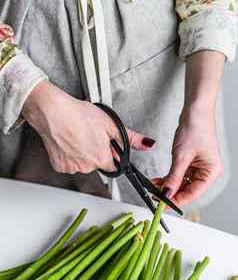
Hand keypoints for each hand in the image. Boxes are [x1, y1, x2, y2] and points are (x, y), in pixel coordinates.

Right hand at [22, 81, 154, 173]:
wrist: (51, 112)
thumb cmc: (78, 115)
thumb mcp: (110, 123)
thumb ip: (130, 138)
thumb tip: (146, 144)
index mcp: (101, 158)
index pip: (114, 165)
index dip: (111, 154)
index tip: (105, 145)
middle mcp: (87, 167)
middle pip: (97, 164)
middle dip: (96, 152)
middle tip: (89, 135)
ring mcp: (72, 168)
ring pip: (82, 164)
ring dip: (82, 154)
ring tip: (77, 136)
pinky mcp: (59, 166)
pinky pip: (69, 163)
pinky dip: (69, 155)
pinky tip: (68, 142)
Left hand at [153, 107, 223, 206]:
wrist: (195, 111)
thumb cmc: (196, 128)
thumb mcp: (181, 157)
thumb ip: (173, 178)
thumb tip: (167, 193)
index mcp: (211, 172)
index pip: (193, 193)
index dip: (178, 200)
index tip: (164, 204)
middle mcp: (207, 171)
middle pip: (188, 189)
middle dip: (171, 192)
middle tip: (156, 196)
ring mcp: (200, 167)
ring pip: (182, 183)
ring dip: (168, 185)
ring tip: (154, 187)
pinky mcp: (192, 162)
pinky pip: (180, 175)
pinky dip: (169, 178)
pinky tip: (159, 181)